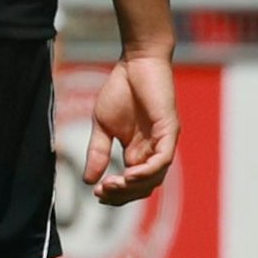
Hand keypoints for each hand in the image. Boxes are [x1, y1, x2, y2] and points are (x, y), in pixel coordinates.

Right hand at [83, 54, 179, 205]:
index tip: (96, 193)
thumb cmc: (121, 89)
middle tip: (103, 191)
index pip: (131, 185)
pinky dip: (148, 171)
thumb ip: (97, 152)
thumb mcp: (102, 125)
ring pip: (154, 177)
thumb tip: (88, 181)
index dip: (116, 194)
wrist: (135, 62)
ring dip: (133, 186)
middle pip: (143, 187)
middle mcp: (153, 151)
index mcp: (138, 152)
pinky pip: (163, 159)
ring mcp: (163, 142)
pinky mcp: (169, 130)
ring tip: (113, 185)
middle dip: (123, 195)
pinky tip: (129, 174)